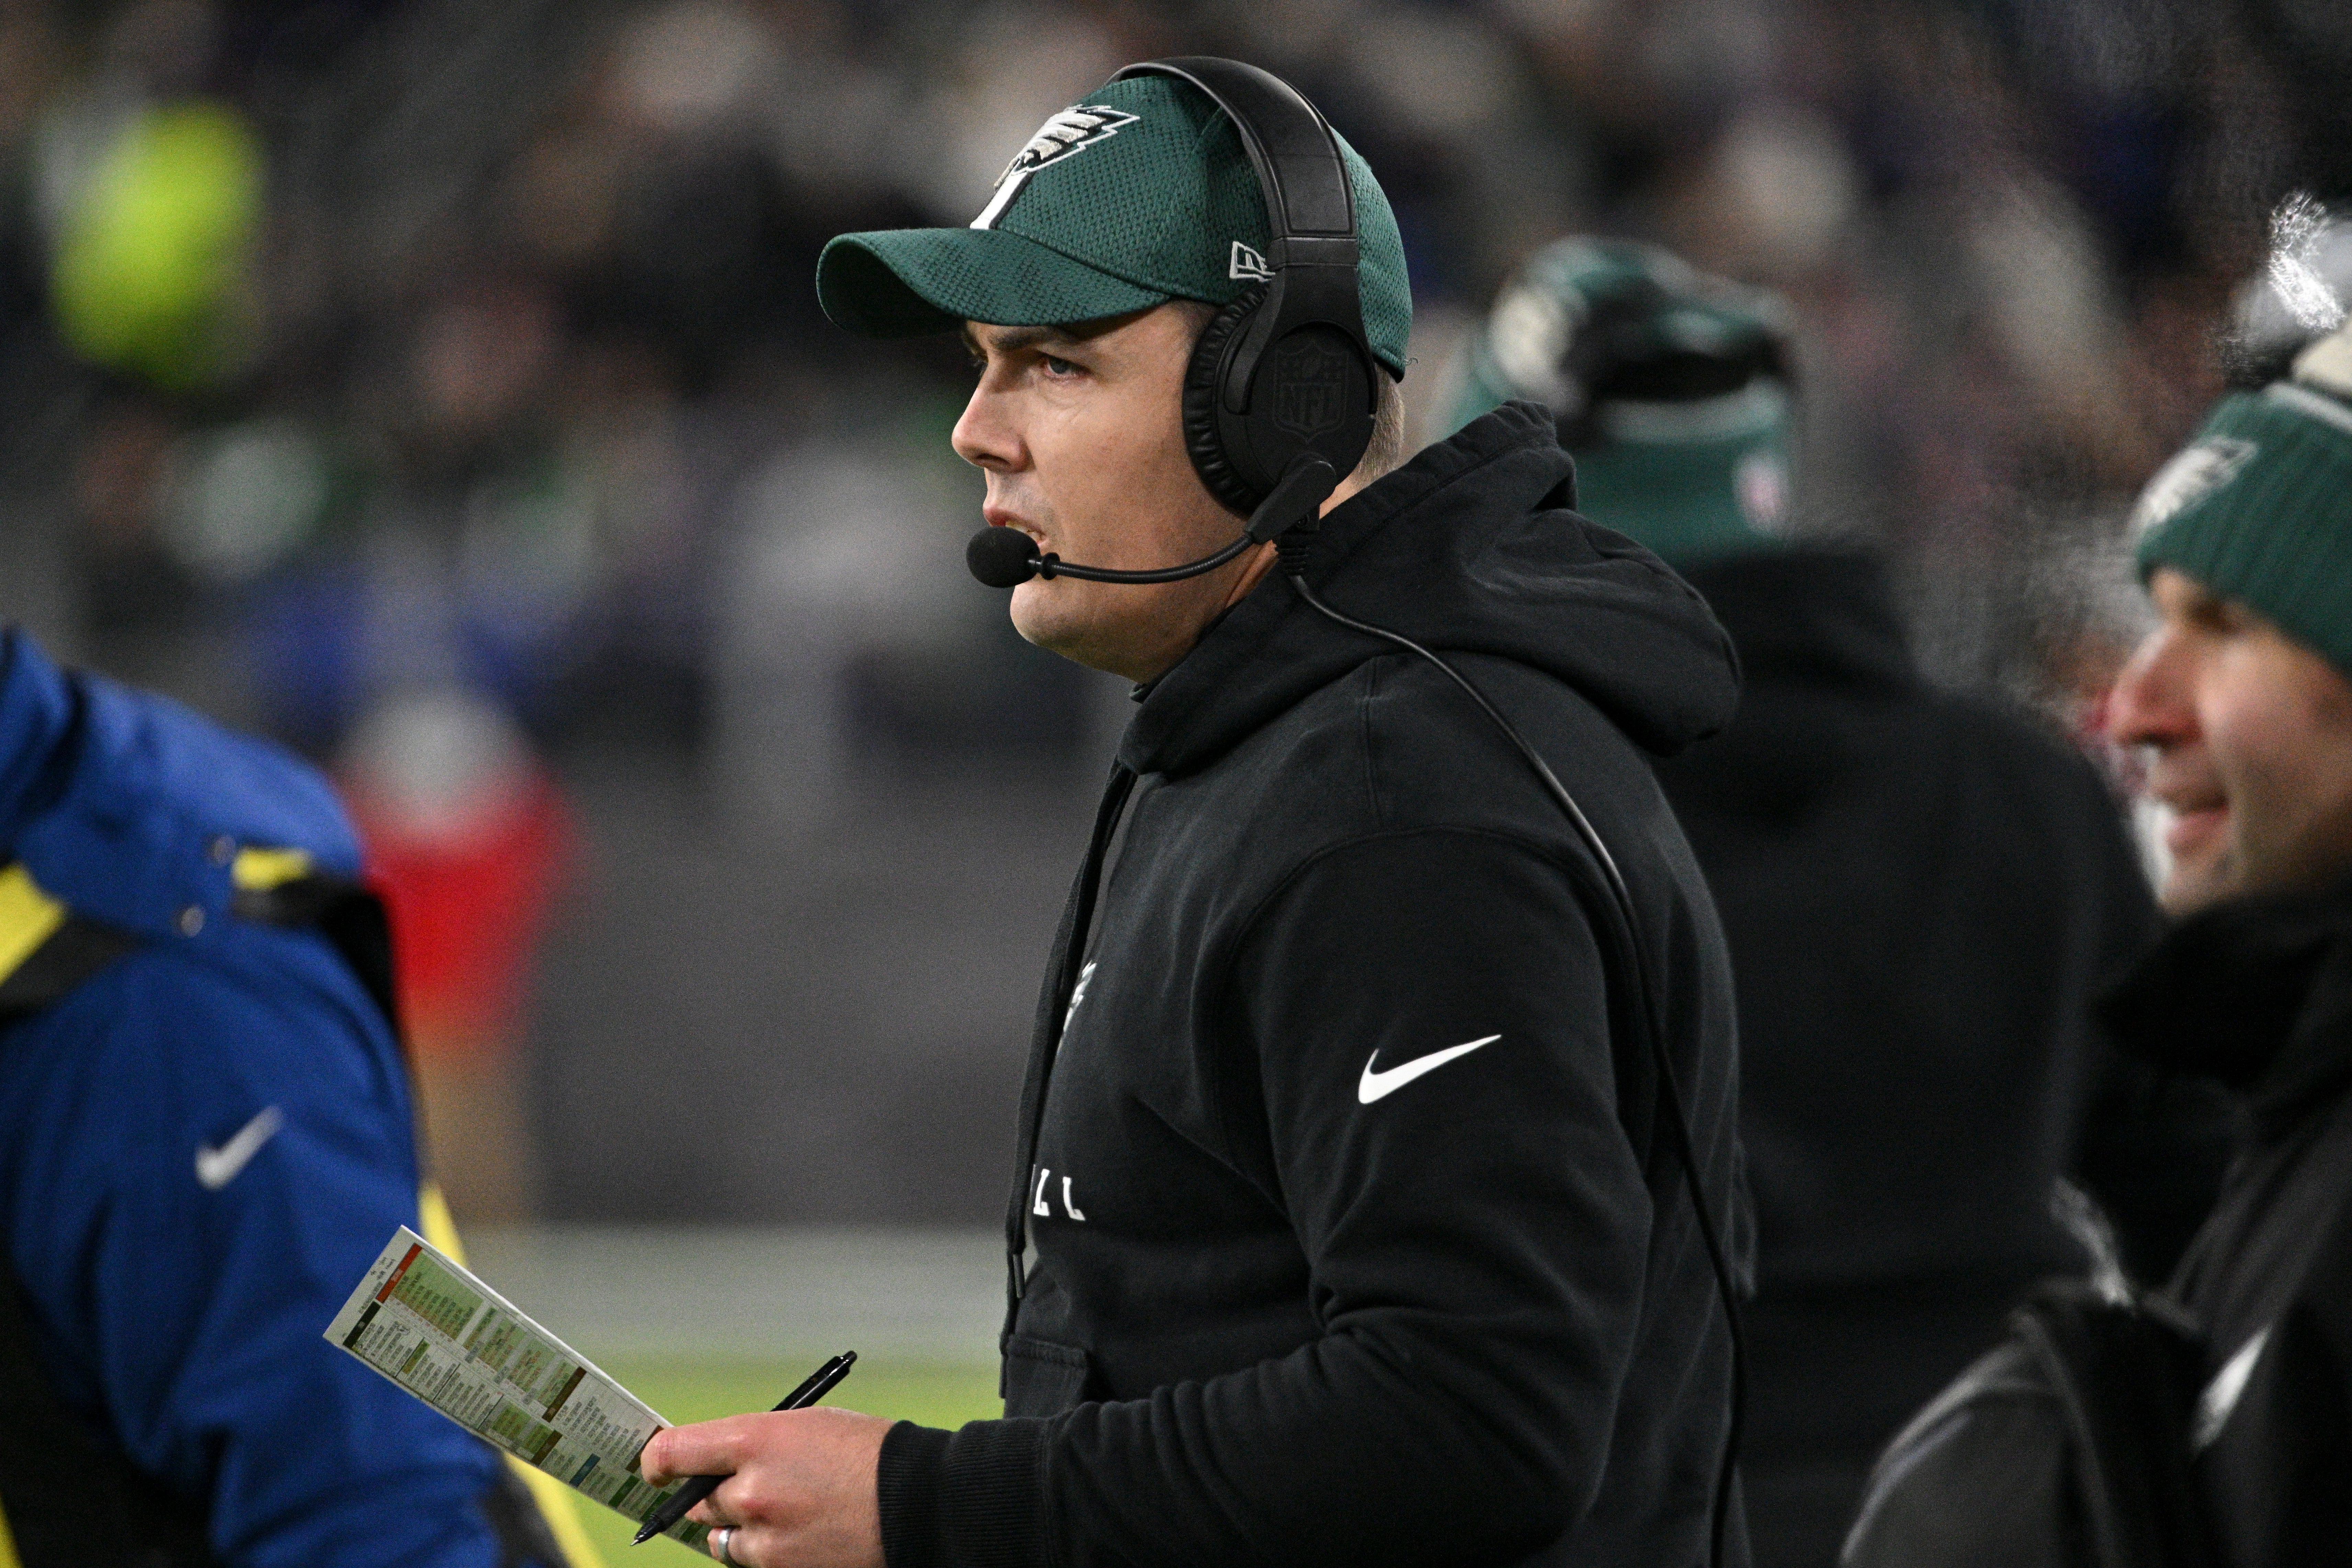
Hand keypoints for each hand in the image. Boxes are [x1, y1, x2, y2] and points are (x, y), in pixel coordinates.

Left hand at [640, 1406, 893, 1567]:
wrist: (916, 1501)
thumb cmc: (866, 1452)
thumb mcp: (805, 1426)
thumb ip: (754, 1445)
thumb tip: (712, 1463)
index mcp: (754, 1440)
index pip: (673, 1452)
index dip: (655, 1461)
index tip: (654, 1468)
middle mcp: (750, 1491)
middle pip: (698, 1503)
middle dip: (713, 1497)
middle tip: (744, 1489)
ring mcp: (765, 1538)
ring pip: (722, 1540)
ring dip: (740, 1529)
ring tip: (784, 1513)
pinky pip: (751, 1562)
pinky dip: (765, 1551)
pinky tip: (799, 1534)